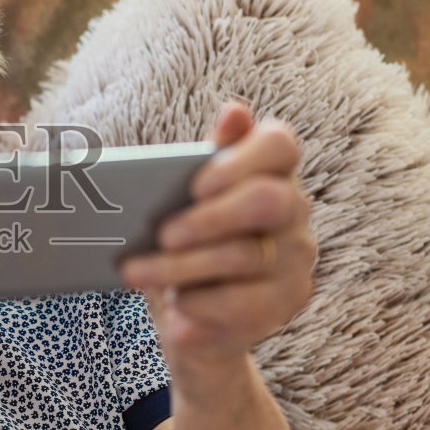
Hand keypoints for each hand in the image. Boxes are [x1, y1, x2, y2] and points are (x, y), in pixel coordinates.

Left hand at [118, 102, 315, 383]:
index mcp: (272, 173)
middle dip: (208, 218)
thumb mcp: (186, 202)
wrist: (194, 319)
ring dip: (178, 266)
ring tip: (134, 271)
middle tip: (162, 234)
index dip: (240, 159)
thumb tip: (236, 109)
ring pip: (243, 257)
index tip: (195, 184)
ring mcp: (296, 260)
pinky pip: (241, 304)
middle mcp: (294, 212)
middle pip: (268, 200)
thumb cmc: (188, 246)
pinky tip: (175, 303)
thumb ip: (206, 159)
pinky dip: (197, 303)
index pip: (280, 145)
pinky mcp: (285, 304)